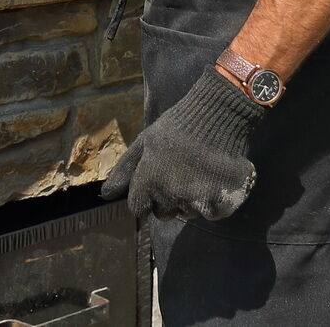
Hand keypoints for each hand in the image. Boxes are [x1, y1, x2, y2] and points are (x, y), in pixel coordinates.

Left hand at [100, 68, 267, 221]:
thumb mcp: (145, 142)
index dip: (145, 196)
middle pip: (164, 213)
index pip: (138, 208)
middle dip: (168, 199)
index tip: (156, 182)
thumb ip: (125, 170)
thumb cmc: (177, 127)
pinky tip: (215, 179)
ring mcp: (199, 201)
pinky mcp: (223, 204)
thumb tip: (106, 195)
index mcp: (150, 181)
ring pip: (189, 213)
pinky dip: (215, 201)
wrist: (218, 115)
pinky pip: (213, 213)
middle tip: (179, 175)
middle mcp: (172, 196)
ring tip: (199, 172)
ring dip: (192, 199)